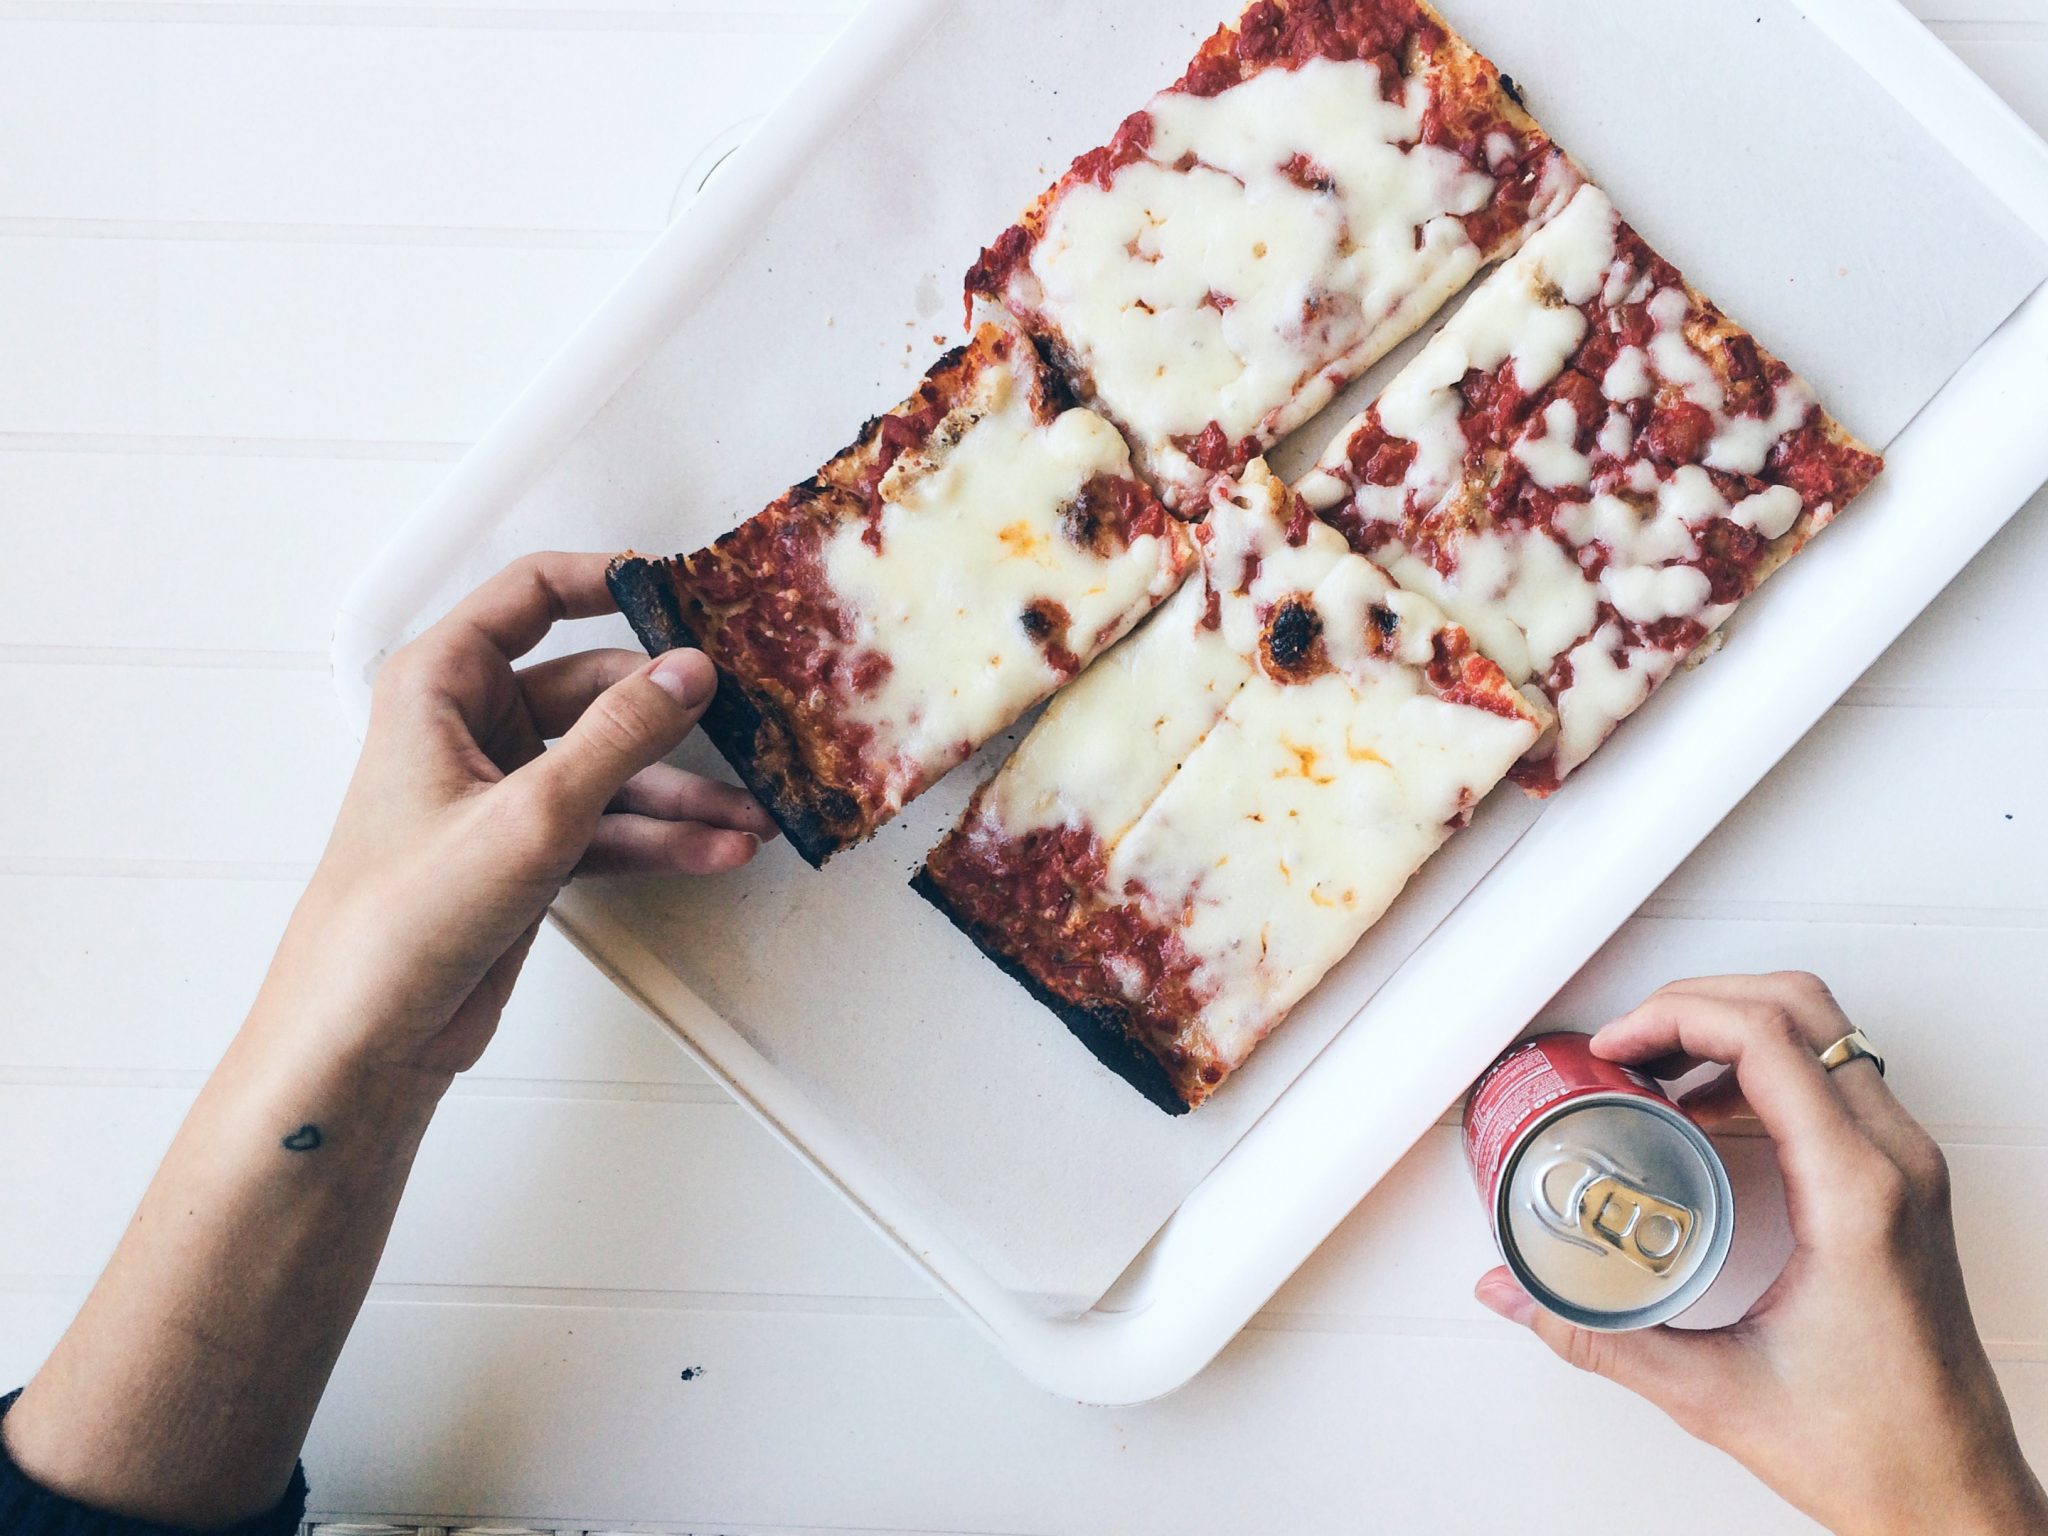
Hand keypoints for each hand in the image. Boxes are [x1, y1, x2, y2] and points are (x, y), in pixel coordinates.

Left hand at [1, 552, 779, 1525]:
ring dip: (680, 791)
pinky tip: (717, 851)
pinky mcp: (524, 852)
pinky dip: (660, 837)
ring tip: (750, 816)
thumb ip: (622, 735)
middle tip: (749, 718)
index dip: (610, 583)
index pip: (532, 594)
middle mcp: (470, 726)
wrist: (364, 1036)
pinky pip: (609, 823)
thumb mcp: (534, 813)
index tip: (688, 592)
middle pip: (593, 687)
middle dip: (671, 714)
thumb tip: (693, 670)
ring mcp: (500, 791)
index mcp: (441, 684)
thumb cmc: (406, 914)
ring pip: (610, 765)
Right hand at [1475, 973, 2047, 1535]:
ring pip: (1824, 1035)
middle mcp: (1896, 1165)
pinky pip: (1835, 1082)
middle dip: (1699, 1002)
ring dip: (1733, 1028)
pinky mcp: (1903, 1186)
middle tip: (1628, 1042)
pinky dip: (1764, 1069)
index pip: (1770, 1040)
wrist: (1955, 1498)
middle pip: (1802, 1008)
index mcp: (1857, 1195)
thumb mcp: (1712, 1391)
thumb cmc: (1878, 1450)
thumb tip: (1514, 1295)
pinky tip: (1704, 1117)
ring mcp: (1908, 1169)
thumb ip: (1598, 1336)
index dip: (1675, 1018)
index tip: (1616, 1046)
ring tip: (1656, 1069)